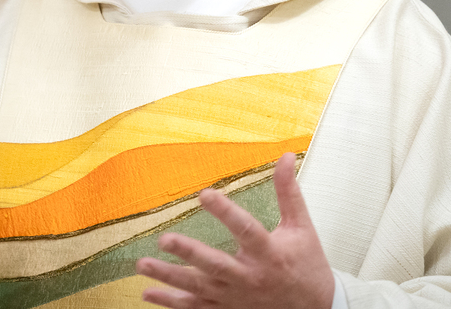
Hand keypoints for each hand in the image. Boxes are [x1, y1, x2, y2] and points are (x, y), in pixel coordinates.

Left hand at [136, 152, 333, 308]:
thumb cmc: (307, 266)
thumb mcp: (302, 227)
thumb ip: (288, 192)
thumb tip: (283, 158)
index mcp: (269, 254)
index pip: (246, 230)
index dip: (225, 212)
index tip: (205, 194)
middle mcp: (249, 278)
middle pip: (215, 265)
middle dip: (189, 253)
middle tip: (165, 239)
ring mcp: (236, 297)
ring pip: (198, 289)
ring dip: (169, 278)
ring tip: (143, 265)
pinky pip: (196, 308)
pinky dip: (172, 302)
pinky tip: (148, 292)